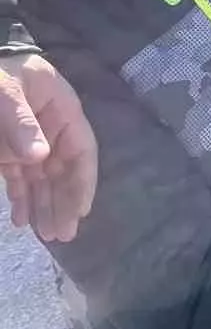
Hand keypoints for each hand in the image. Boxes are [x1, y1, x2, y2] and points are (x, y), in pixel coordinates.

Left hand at [0, 54, 97, 242]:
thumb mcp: (6, 92)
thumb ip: (22, 122)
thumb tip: (40, 158)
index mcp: (62, 109)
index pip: (82, 149)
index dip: (84, 180)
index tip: (81, 210)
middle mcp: (51, 129)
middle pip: (64, 171)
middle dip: (64, 202)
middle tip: (62, 235)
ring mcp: (31, 141)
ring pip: (43, 180)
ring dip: (45, 206)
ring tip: (47, 236)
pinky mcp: (10, 152)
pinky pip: (20, 179)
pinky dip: (22, 199)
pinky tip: (22, 221)